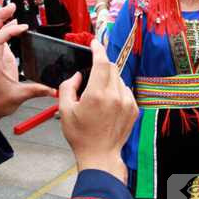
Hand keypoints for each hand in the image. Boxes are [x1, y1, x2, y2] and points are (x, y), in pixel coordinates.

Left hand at [0, 4, 54, 130]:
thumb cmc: (0, 103)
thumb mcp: (19, 97)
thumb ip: (37, 91)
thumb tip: (54, 89)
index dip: (8, 31)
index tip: (23, 28)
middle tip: (12, 6)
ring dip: (0, 18)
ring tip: (12, 8)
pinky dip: (5, 27)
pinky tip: (16, 23)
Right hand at [59, 40, 137, 183]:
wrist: (100, 155)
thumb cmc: (81, 136)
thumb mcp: (64, 110)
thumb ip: (68, 87)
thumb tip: (77, 76)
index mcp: (97, 94)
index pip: (101, 62)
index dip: (98, 49)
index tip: (94, 43)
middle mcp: (115, 96)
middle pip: (112, 68)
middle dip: (102, 66)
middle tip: (92, 76)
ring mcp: (127, 102)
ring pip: (119, 79)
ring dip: (109, 80)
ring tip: (99, 96)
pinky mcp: (134, 109)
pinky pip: (126, 91)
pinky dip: (117, 91)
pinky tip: (108, 104)